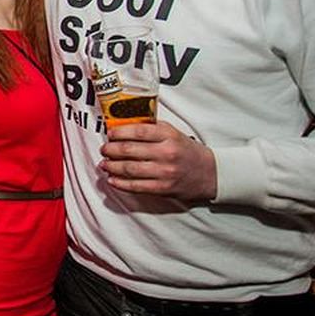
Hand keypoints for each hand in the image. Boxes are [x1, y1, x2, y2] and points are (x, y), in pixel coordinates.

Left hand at [100, 121, 216, 200]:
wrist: (210, 173)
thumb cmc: (188, 152)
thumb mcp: (173, 133)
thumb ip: (152, 129)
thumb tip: (124, 126)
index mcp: (169, 136)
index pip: (138, 131)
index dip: (119, 132)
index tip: (110, 134)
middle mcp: (166, 153)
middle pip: (129, 150)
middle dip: (110, 150)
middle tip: (104, 149)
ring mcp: (164, 172)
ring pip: (129, 169)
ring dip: (111, 166)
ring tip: (105, 164)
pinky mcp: (162, 188)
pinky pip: (135, 186)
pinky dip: (120, 183)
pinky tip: (112, 179)